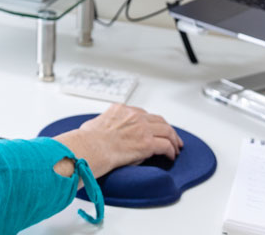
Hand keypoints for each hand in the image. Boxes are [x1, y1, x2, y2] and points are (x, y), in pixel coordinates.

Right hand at [52, 103, 182, 178]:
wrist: (91, 147)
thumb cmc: (88, 139)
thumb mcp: (96, 122)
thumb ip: (107, 123)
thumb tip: (106, 129)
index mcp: (121, 109)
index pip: (143, 114)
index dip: (152, 123)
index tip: (155, 130)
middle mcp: (133, 115)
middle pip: (158, 120)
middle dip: (167, 129)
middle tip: (172, 138)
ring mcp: (142, 128)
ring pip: (167, 130)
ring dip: (173, 140)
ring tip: (176, 148)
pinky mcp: (147, 143)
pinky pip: (166, 145)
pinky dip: (171, 151)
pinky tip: (170, 156)